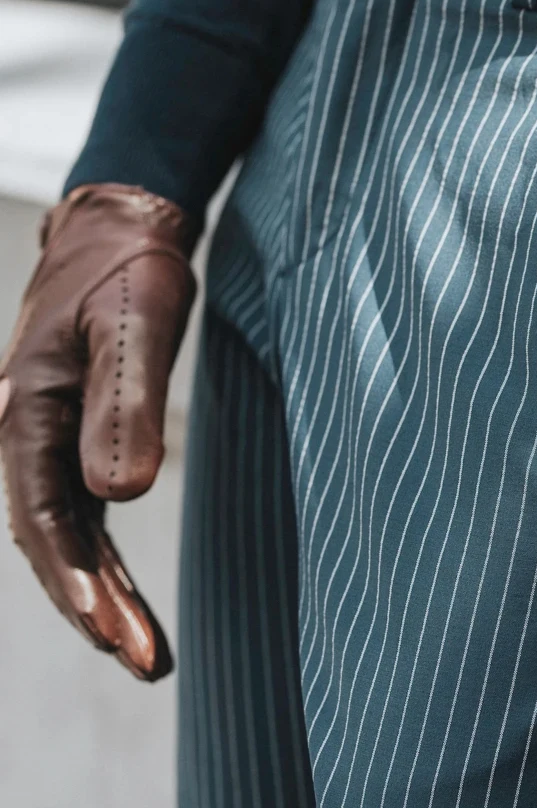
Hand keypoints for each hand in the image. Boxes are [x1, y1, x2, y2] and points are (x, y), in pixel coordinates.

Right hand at [0, 185, 195, 679]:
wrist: (117, 233)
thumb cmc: (128, 273)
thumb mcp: (137, 326)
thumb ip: (128, 403)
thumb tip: (122, 496)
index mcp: (27, 415)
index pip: (46, 520)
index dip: (79, 583)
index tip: (119, 639)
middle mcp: (26, 437)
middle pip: (53, 542)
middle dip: (95, 607)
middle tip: (148, 663)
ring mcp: (47, 441)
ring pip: (66, 535)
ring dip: (98, 592)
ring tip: (145, 652)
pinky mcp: (75, 437)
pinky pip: (79, 513)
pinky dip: (99, 558)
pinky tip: (121, 592)